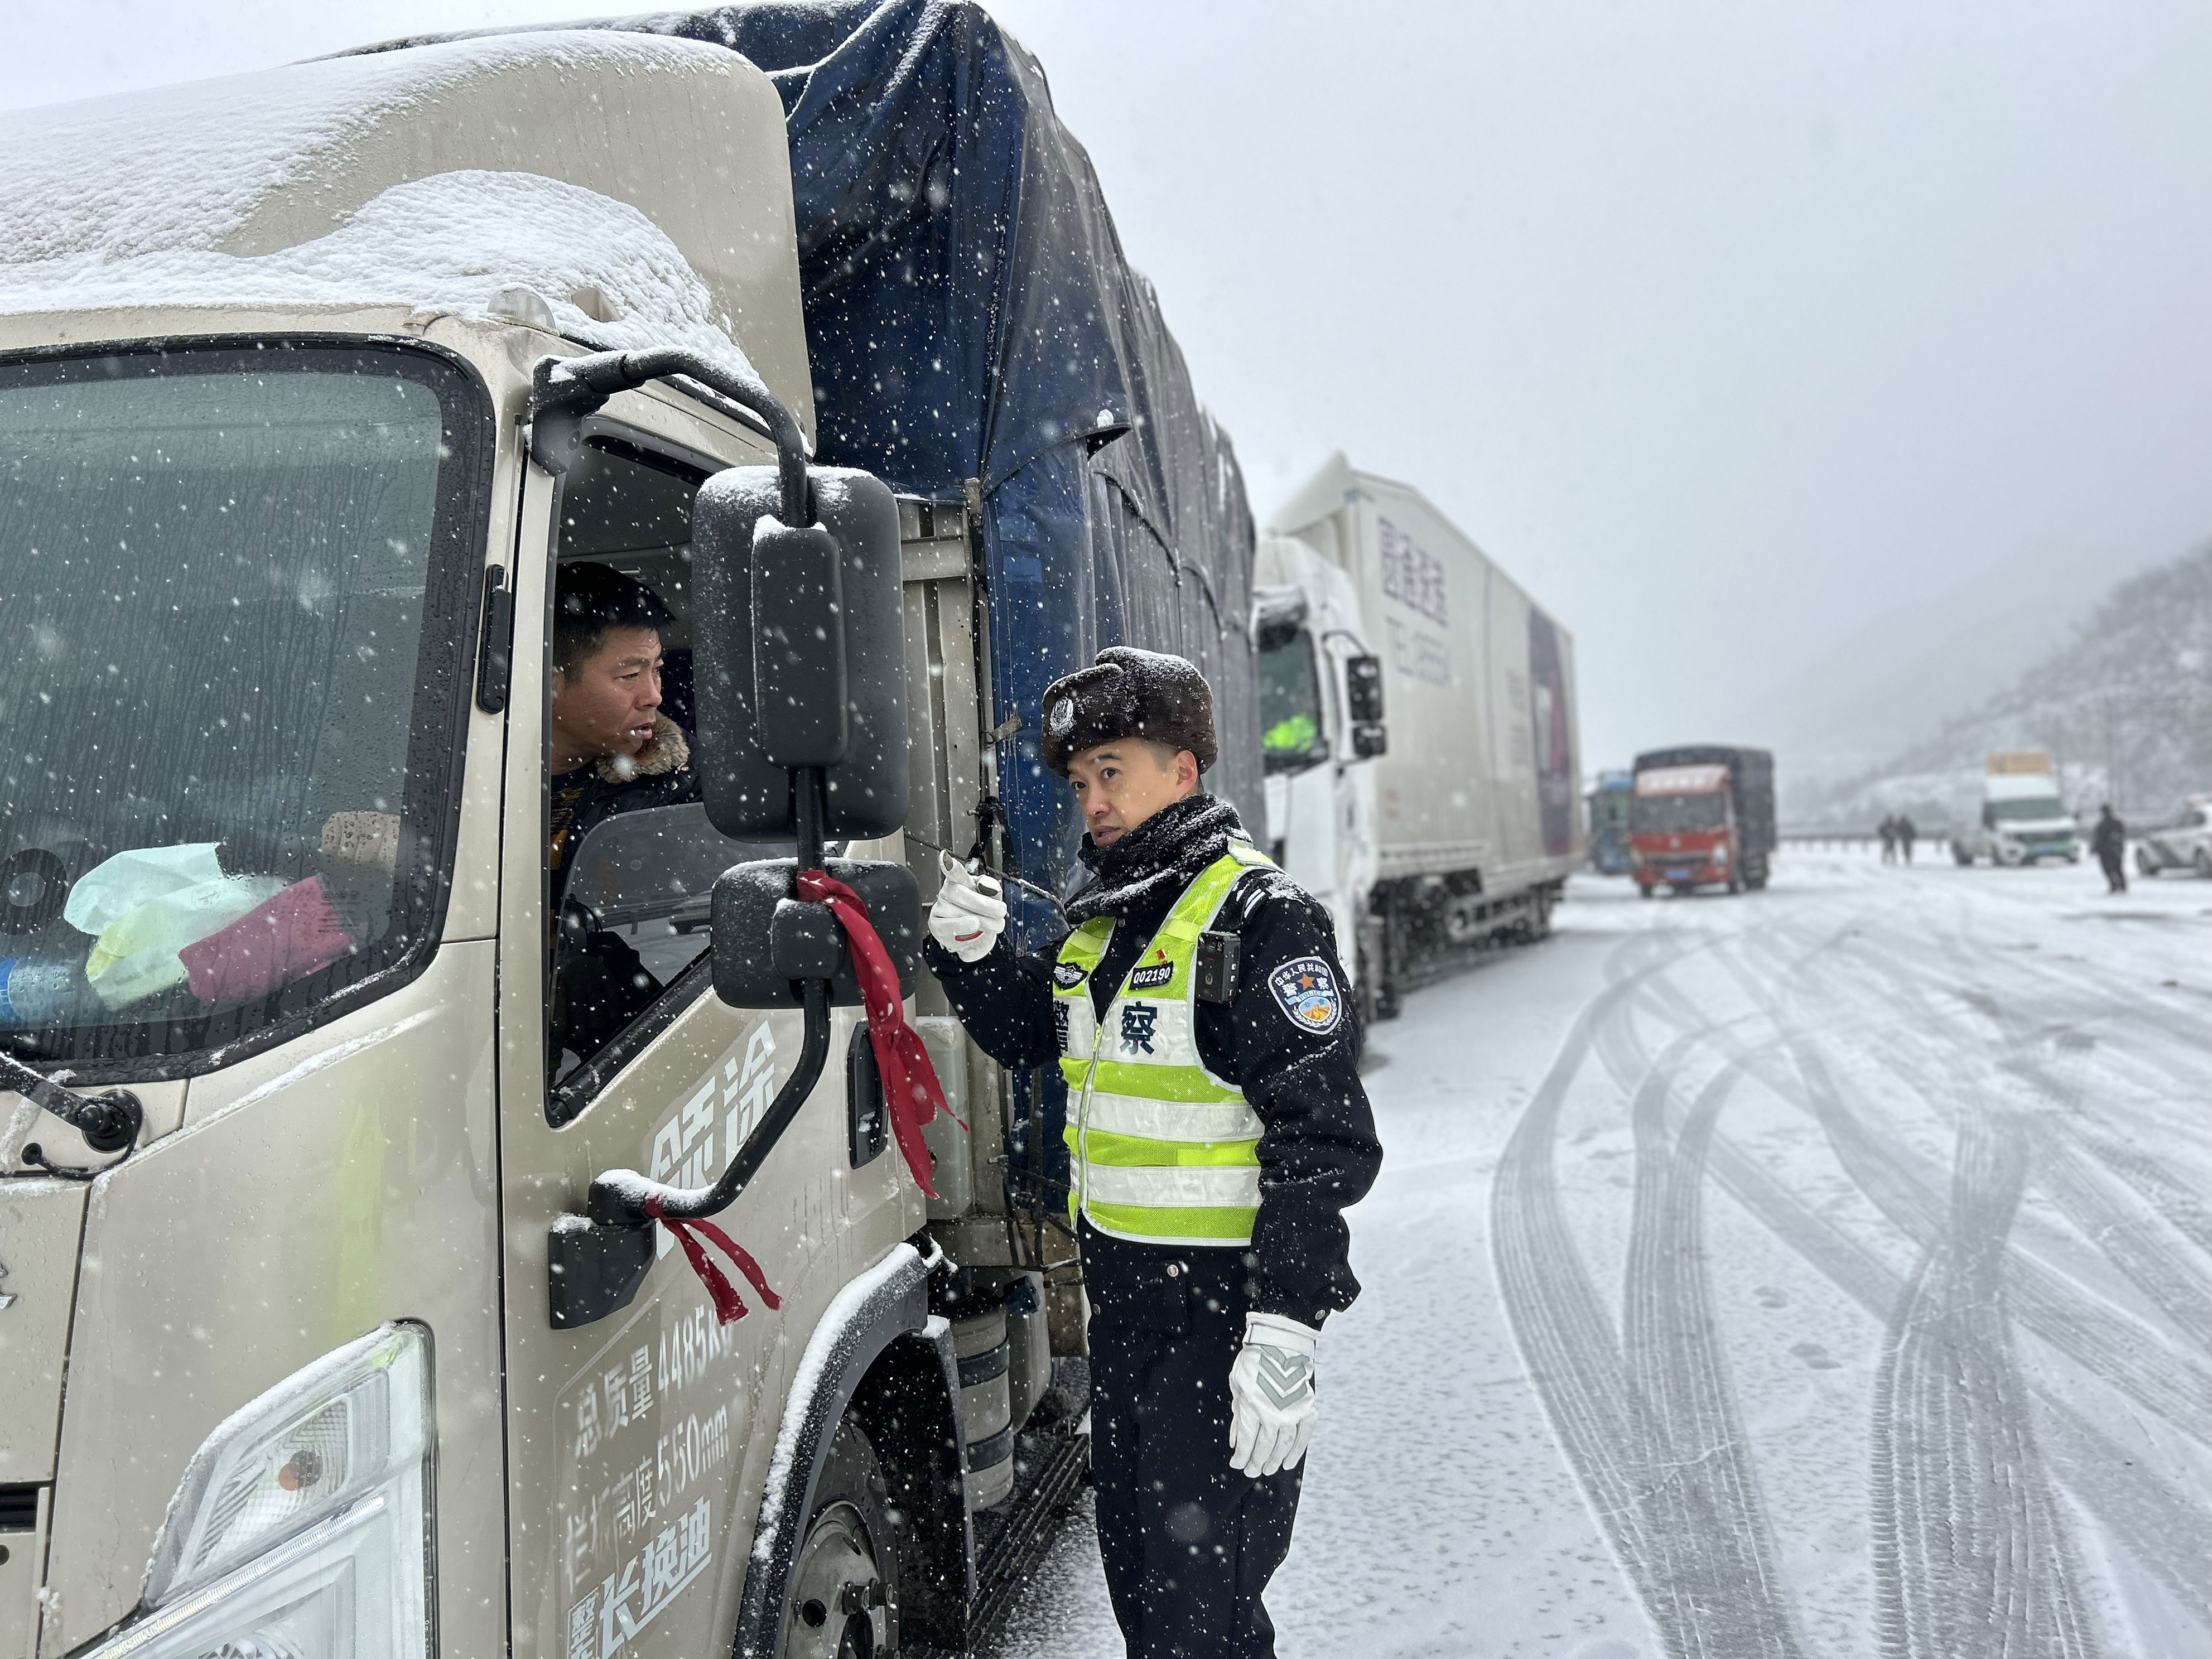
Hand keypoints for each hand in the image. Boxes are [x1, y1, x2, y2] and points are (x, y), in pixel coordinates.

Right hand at [928, 862, 1005, 963]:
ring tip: (995, 925)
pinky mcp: (936, 925)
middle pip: (961, 893)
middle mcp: (948, 892)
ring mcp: (940, 908)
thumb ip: (993, 890)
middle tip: (1001, 911)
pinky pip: (948, 925)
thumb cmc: (982, 914)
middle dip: (984, 904)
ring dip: (982, 920)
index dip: (950, 865)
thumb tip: (988, 886)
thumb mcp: (993, 899)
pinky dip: (963, 926)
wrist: (975, 939)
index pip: (955, 872)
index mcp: (961, 881)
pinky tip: (974, 925)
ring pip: (958, 911)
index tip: (945, 857)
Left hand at [1228, 1311, 1319, 1476]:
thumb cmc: (1254, 1362)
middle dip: (1256, 1463)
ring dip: (1275, 1460)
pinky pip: (1304, 1435)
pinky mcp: (1306, 1407)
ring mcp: (1292, 1411)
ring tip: (1269, 1469)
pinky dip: (1297, 1451)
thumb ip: (1237, 1415)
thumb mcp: (1237, 1386)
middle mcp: (1273, 1412)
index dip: (1241, 1457)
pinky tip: (1289, 1462)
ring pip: (1284, 1445)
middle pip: (1264, 1447)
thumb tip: (1235, 1441)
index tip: (1237, 1464)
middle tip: (1252, 1471)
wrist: (1280, 1342)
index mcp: (1252, 1406)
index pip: (1246, 1441)